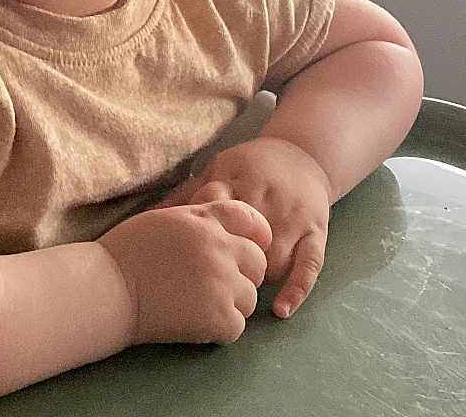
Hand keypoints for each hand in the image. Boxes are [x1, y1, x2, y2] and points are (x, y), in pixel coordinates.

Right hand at [97, 199, 270, 345]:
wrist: (109, 287)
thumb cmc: (128, 251)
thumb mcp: (166, 218)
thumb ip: (200, 220)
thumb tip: (224, 229)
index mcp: (205, 221)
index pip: (251, 220)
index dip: (255, 235)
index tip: (248, 247)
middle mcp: (219, 249)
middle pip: (258, 261)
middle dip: (244, 273)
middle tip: (217, 283)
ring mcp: (222, 284)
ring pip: (250, 297)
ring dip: (232, 303)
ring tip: (200, 303)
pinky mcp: (219, 318)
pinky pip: (237, 326)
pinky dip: (219, 328)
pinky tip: (194, 321)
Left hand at [157, 136, 331, 318]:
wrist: (302, 154)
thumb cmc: (250, 166)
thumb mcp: (219, 168)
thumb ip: (189, 192)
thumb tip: (149, 214)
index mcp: (240, 179)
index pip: (215, 206)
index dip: (197, 231)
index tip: (180, 254)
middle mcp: (269, 198)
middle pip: (246, 237)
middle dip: (226, 260)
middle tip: (203, 283)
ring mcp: (295, 218)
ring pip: (276, 256)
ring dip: (255, 278)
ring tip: (232, 296)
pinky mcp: (317, 233)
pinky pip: (310, 265)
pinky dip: (296, 290)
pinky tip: (279, 311)